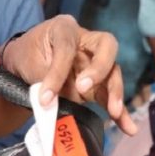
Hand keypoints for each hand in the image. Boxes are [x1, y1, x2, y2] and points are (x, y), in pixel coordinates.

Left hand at [1, 15, 136, 134]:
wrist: (25, 64)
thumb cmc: (27, 57)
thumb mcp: (27, 62)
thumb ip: (42, 79)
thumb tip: (51, 104)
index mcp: (64, 28)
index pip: (67, 48)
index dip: (56, 73)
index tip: (45, 97)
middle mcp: (86, 41)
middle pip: (106, 48)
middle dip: (99, 69)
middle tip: (84, 88)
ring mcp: (95, 62)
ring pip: (112, 73)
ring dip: (114, 93)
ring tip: (114, 112)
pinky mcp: (99, 83)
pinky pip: (111, 96)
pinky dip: (120, 113)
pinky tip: (128, 127)